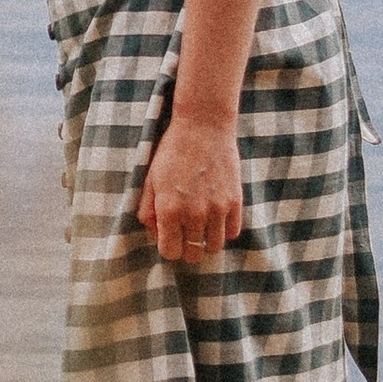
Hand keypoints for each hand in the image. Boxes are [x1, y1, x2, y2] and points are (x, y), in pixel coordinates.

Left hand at [138, 116, 243, 265]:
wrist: (203, 127)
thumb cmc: (172, 152)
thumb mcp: (150, 180)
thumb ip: (148, 211)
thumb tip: (155, 235)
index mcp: (169, 210)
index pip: (170, 252)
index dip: (168, 247)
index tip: (170, 235)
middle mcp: (194, 214)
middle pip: (193, 255)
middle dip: (187, 247)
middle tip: (185, 231)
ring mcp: (217, 209)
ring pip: (214, 247)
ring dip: (206, 240)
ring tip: (201, 225)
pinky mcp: (235, 201)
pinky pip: (233, 232)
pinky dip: (224, 229)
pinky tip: (216, 216)